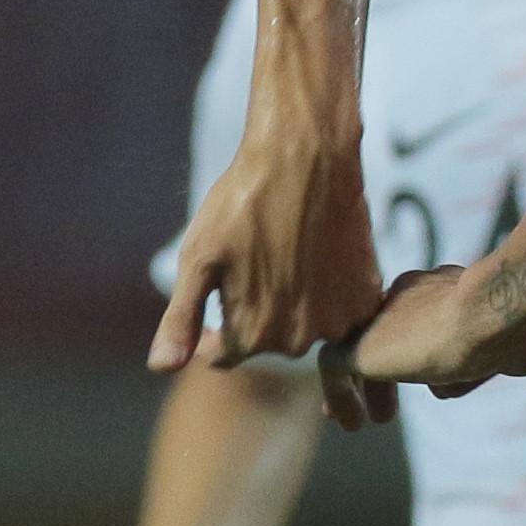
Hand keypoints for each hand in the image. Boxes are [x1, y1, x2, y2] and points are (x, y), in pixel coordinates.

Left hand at [150, 128, 384, 370]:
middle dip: (253, 314)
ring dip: (290, 304)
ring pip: (301, 329)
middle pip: (263, 342)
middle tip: (252, 262)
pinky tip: (315, 258)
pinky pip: (338, 313)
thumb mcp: (199, 258)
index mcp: (252, 335)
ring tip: (281, 256)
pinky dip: (326, 295)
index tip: (217, 287)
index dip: (211, 327)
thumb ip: (181, 319)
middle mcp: (297, 340)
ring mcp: (337, 321)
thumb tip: (160, 367)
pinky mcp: (365, 297)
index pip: (221, 354)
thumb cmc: (243, 203)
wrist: (307, 157)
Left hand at [324, 265, 525, 428]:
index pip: (417, 319)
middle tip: (384, 400)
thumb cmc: (517, 328)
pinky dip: (340, 396)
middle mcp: (405, 296)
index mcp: (438, 288)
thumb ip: (504, 348)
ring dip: (370, 387)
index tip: (427, 375)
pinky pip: (335, 369)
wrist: (491, 312)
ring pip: (364, 353)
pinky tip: (351, 424)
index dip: (418, 349)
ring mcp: (379, 319)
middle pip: (390, 335)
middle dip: (384, 365)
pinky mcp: (360, 346)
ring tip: (376, 420)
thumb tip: (512, 358)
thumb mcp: (515, 344)